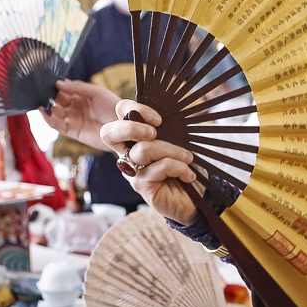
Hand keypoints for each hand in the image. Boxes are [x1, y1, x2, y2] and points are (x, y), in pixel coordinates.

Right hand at [41, 80, 121, 150]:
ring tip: (43, 101)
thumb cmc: (114, 107)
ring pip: (55, 112)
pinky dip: (49, 119)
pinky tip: (45, 111)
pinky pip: (57, 125)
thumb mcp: (97, 92)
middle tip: (42, 91)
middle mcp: (75, 107)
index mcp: (80, 96)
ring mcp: (73, 119)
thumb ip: (78, 87)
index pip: (63, 90)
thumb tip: (58, 83)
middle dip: (49, 96)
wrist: (123, 126)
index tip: (46, 82)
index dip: (55, 86)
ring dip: (47, 107)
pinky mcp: (72, 131)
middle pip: (57, 100)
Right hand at [100, 99, 197, 224]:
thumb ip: (168, 129)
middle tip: (154, 132)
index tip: (159, 119)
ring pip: (143, 149)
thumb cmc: (187, 166)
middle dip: (131, 127)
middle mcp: (127, 153)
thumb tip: (164, 118)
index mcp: (135, 137)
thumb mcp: (180, 142)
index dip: (133, 108)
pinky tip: (188, 175)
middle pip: (109, 133)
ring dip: (172, 150)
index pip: (120, 113)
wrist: (197, 198)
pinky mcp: (141, 186)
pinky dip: (179, 167)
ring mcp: (132, 171)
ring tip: (188, 159)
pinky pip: (159, 167)